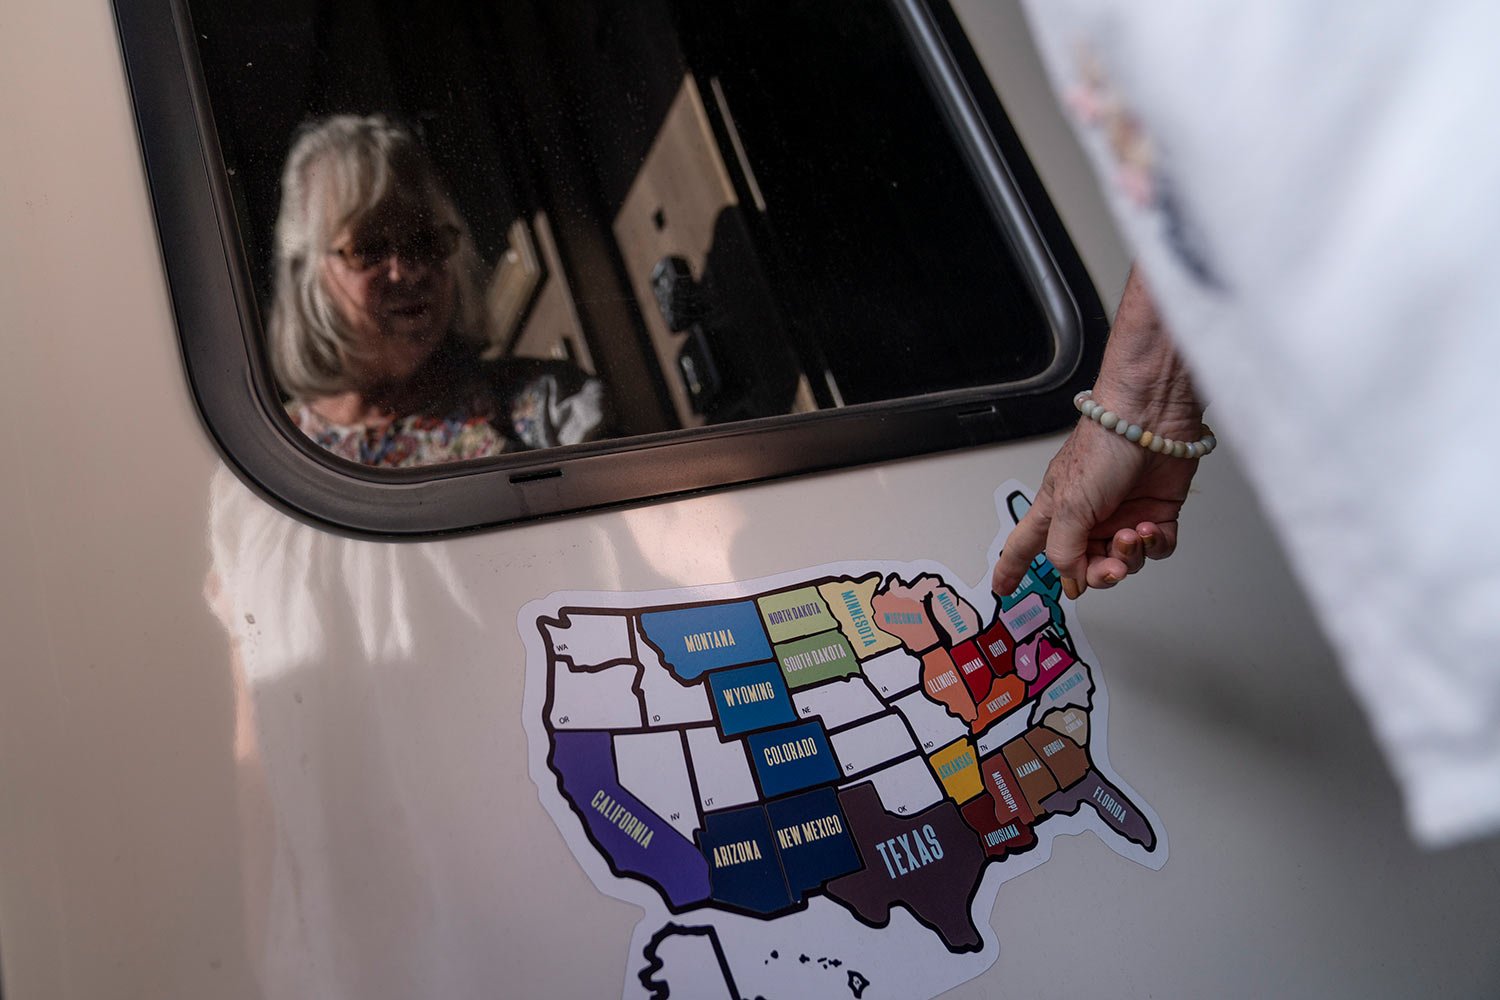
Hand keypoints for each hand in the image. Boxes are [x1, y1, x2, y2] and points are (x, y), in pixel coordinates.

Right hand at [992, 412, 1199, 598]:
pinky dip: (1155, 546)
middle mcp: (1087, 517)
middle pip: (1084, 566)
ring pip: (1124, 562)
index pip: (1025, 546)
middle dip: (1098, 573)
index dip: (1012, 568)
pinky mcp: (1155, 512)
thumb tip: (1072, 576)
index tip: (1003, 588)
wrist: (1152, 422)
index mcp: (1055, 512)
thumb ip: (1064, 548)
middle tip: (1109, 568)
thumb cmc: (1104, 446)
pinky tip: (1151, 529)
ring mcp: (1121, 516)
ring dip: (1130, 556)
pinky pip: (1156, 549)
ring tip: (1132, 535)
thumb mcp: (1070, 505)